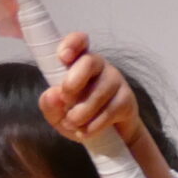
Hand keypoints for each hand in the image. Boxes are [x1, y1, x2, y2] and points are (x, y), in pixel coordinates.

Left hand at [39, 34, 144, 148]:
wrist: (108, 136)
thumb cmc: (78, 115)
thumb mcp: (57, 114)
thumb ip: (50, 105)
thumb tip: (52, 94)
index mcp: (78, 62)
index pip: (79, 42)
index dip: (72, 44)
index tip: (63, 56)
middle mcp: (99, 66)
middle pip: (90, 61)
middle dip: (74, 81)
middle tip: (65, 98)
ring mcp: (115, 81)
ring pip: (99, 91)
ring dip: (81, 112)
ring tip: (72, 123)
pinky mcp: (127, 99)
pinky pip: (109, 111)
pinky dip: (93, 125)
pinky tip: (85, 131)